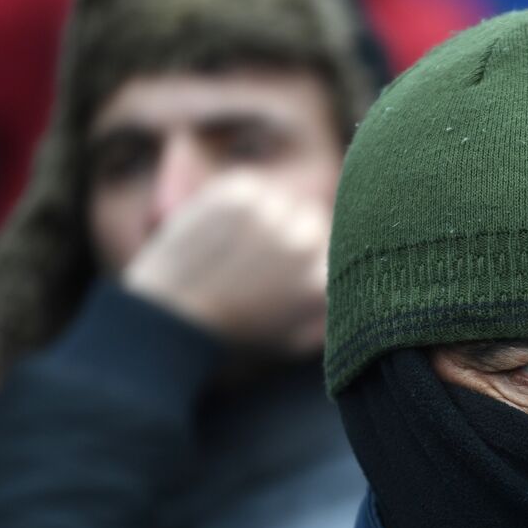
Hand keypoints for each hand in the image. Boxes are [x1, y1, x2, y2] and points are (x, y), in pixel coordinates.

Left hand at [123, 173, 329, 354]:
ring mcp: (271, 212)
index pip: (346, 251)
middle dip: (299, 236)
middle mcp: (304, 241)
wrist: (168, 316)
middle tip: (266, 259)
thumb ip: (335, 313)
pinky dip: (243, 203)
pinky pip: (255, 187)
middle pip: (318, 221)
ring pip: (287, 200)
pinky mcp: (237, 191)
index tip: (301, 272)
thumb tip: (359, 290)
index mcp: (324, 280)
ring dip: (272, 216)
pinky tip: (223, 231)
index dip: (322, 261)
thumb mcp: (298, 340)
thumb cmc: (235, 333)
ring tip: (242, 246)